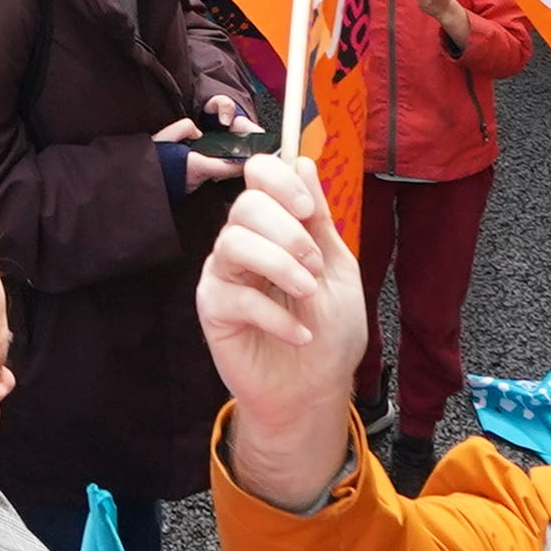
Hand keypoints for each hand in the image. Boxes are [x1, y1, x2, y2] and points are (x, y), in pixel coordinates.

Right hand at [196, 156, 369, 508]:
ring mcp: (224, 274)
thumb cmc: (329, 329)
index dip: (280, 182)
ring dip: (279, 265)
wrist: (316, 389)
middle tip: (314, 266)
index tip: (308, 210)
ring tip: (307, 294)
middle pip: (244, 205)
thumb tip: (302, 161)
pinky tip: (300, 334)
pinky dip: (274, 314)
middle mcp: (243, 242)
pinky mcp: (213, 309)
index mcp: (275, 225)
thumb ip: (318, 219)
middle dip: (287, 231)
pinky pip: (234, 295)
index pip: (258, 175)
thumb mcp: (336, 268)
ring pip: (232, 242)